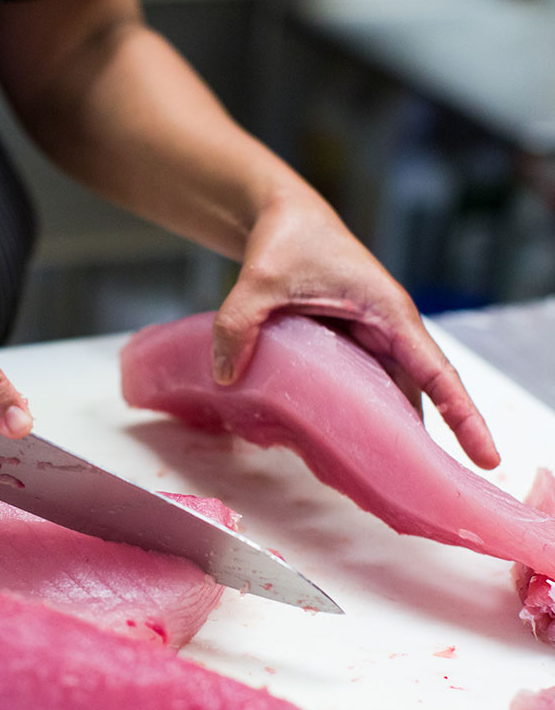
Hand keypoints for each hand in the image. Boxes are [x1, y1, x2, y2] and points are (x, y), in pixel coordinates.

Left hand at [210, 190, 499, 469]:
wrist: (282, 217)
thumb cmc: (286, 238)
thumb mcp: (258, 279)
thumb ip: (238, 324)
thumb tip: (225, 377)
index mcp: (387, 313)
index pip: (435, 370)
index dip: (462, 415)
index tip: (485, 456)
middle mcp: (386, 331)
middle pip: (417, 393)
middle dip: (423, 440)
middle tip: (422, 492)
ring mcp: (367, 341)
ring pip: (386, 394)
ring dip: (386, 432)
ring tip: (386, 484)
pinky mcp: (345, 347)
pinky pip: (357, 387)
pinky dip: (354, 415)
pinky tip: (342, 448)